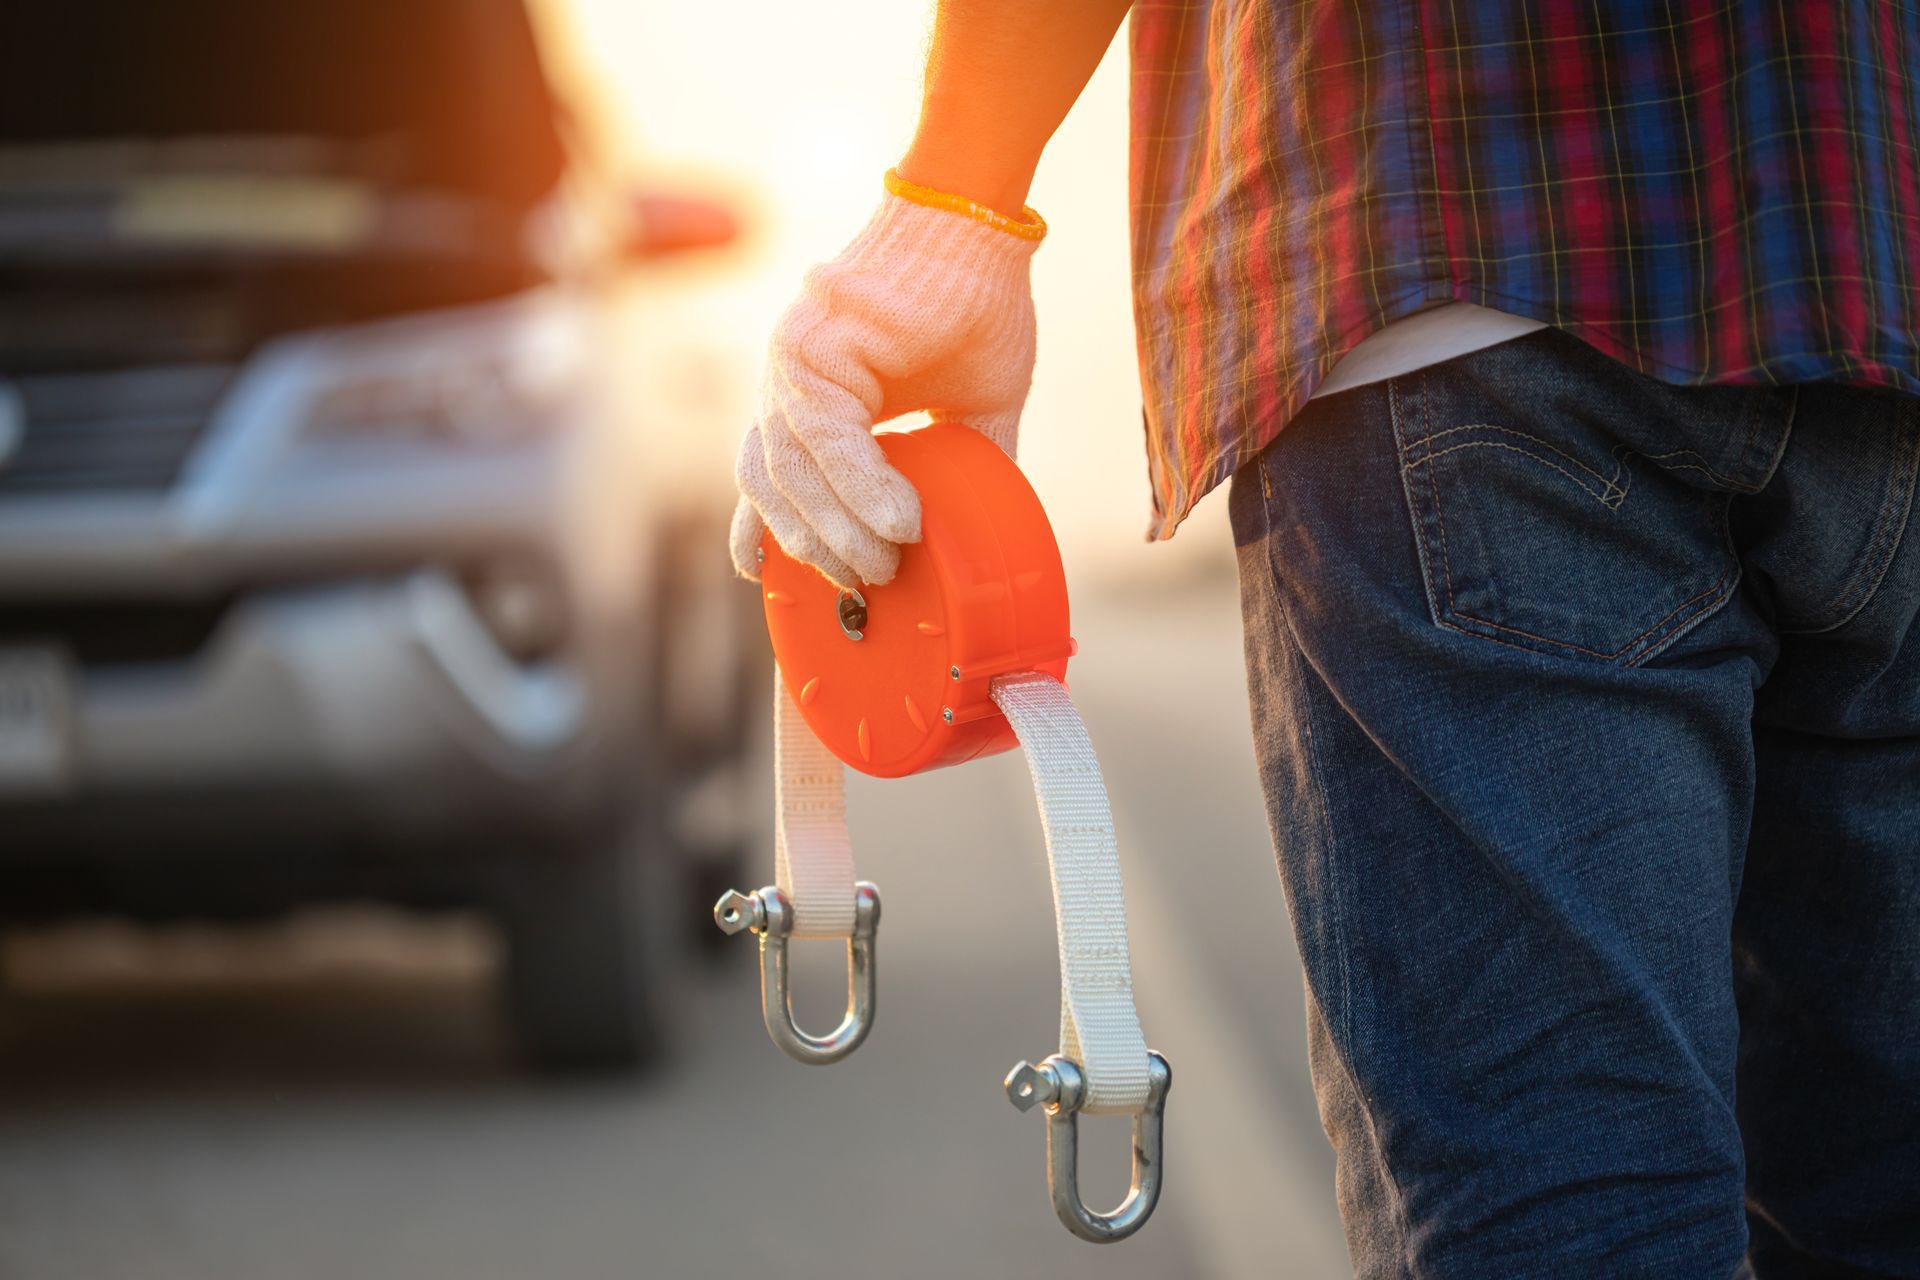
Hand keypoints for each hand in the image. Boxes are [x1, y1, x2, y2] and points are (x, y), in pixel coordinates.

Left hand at [730, 174, 1042, 586]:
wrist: (982, 226)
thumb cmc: (977, 306)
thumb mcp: (970, 411)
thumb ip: (957, 471)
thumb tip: (980, 540)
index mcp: (810, 392)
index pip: (766, 476)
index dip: (765, 535)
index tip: (772, 582)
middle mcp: (787, 376)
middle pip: (768, 484)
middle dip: (813, 548)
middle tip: (866, 586)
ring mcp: (791, 357)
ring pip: (789, 468)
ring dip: (839, 528)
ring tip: (888, 565)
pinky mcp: (813, 342)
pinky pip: (826, 434)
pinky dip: (862, 486)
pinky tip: (900, 522)